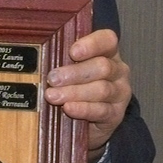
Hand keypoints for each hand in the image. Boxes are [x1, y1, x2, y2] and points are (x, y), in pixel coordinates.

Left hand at [45, 28, 131, 154]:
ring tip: (53, 96)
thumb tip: (41, 56)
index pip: (107, 40)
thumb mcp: (71, 70)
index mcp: (108, 53)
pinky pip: (101, 110)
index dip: (92, 44)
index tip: (72, 52)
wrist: (87, 122)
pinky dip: (83, 109)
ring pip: (102, 89)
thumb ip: (63, 61)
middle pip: (103, 67)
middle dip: (75, 73)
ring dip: (74, 92)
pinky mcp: (116, 114)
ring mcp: (120, 93)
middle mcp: (118, 71)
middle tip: (52, 79)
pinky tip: (68, 108)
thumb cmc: (76, 88)